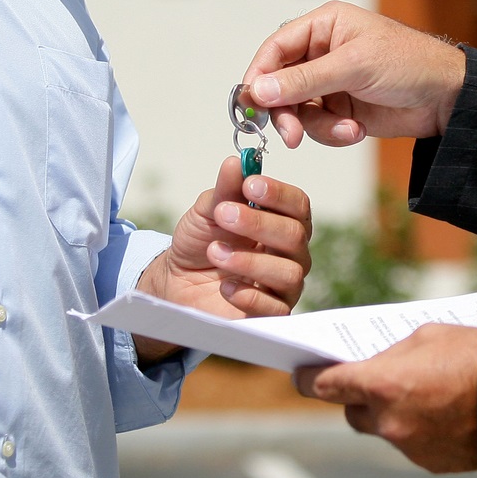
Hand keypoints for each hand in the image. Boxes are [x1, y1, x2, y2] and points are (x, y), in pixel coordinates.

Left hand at [132, 155, 312, 363]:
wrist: (178, 281)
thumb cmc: (202, 240)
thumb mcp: (208, 211)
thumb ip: (225, 189)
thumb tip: (236, 163)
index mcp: (282, 221)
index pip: (298, 205)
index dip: (278, 194)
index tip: (250, 185)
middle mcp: (291, 253)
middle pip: (295, 236)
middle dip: (258, 224)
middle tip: (224, 215)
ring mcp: (284, 285)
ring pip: (290, 273)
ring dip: (250, 261)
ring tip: (215, 253)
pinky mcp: (271, 314)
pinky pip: (275, 309)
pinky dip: (249, 295)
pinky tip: (226, 286)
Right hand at [241, 1, 466, 149]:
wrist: (446, 98)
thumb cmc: (410, 63)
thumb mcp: (355, 66)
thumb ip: (305, 80)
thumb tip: (259, 90)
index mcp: (324, 26)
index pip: (275, 49)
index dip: (258, 76)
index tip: (251, 104)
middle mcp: (321, 52)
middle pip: (279, 84)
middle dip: (285, 111)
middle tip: (290, 135)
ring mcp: (329, 83)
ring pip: (296, 110)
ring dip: (316, 126)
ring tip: (346, 129)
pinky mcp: (340, 108)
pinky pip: (317, 126)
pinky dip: (333, 133)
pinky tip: (356, 130)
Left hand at [294, 324, 476, 472]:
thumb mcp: (430, 336)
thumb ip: (394, 353)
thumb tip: (379, 365)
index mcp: (382, 384)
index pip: (326, 386)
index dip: (308, 379)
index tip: (299, 375)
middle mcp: (389, 422)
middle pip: (353, 413)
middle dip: (359, 399)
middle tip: (372, 383)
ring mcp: (410, 448)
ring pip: (385, 430)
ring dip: (394, 415)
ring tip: (424, 394)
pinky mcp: (433, 464)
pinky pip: (413, 445)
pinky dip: (420, 431)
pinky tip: (445, 414)